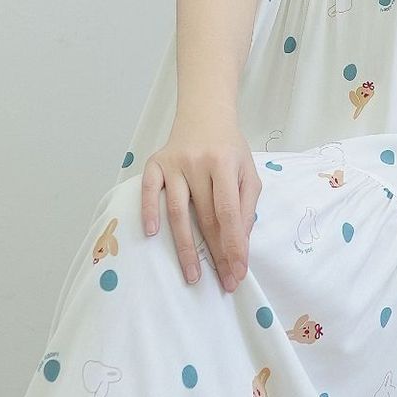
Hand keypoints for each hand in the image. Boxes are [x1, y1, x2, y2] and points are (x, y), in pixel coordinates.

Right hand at [141, 117, 259, 291]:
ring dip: (185, 247)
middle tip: (222, 282)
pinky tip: (152, 234)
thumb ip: (247, 206)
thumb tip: (240, 244)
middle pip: (206, 217)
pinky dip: (148, 211)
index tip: (238, 272)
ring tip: (191, 275)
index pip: (230, 213)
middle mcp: (197, 163)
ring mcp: (173, 163)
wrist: (205, 114)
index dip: (234, 245)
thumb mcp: (248, 172)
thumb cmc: (229, 149)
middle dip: (216, 254)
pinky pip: (149, 191)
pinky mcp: (154, 163)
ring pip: (178, 211)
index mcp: (224, 164)